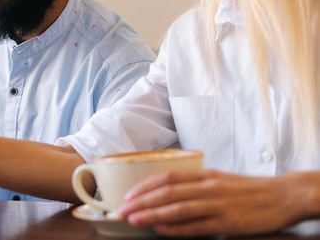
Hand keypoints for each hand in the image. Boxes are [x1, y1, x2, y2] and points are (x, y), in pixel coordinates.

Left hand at [116, 169, 302, 235]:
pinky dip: (177, 227)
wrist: (282, 196)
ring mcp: (218, 204)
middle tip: (122, 210)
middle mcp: (208, 187)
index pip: (167, 177)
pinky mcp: (229, 222)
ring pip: (178, 208)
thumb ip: (194, 185)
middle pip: (167, 192)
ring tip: (134, 219)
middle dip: (141, 202)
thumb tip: (166, 192)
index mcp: (204, 175)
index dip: (144, 186)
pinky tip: (161, 229)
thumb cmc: (247, 190)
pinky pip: (197, 226)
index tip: (127, 195)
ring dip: (152, 214)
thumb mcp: (219, 180)